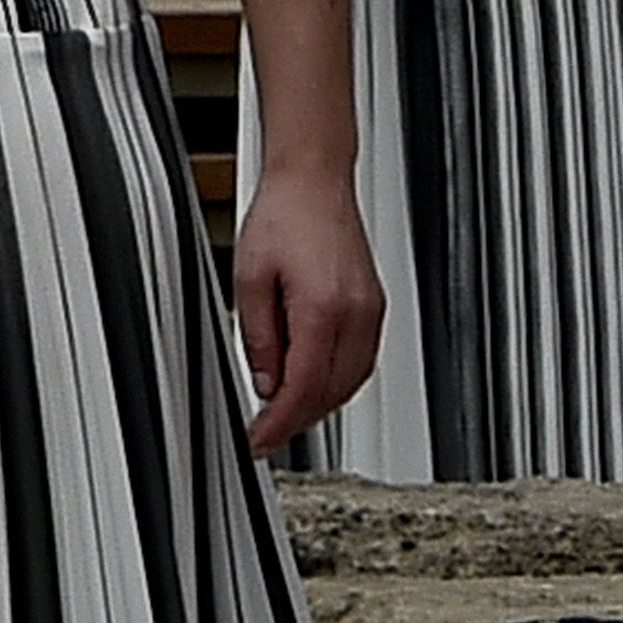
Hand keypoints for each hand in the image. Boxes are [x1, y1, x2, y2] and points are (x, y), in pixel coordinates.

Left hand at [227, 159, 385, 455]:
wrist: (314, 183)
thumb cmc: (282, 217)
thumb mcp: (248, 280)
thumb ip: (258, 337)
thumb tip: (265, 382)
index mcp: (323, 308)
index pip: (304, 387)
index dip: (279, 423)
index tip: (258, 439)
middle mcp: (357, 313)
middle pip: (333, 391)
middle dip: (299, 420)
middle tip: (266, 433)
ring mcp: (371, 310)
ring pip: (352, 380)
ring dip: (319, 404)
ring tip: (284, 415)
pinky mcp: (374, 305)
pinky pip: (361, 359)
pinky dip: (336, 381)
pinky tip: (312, 384)